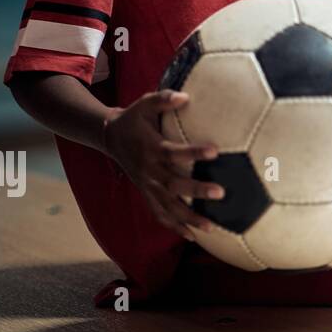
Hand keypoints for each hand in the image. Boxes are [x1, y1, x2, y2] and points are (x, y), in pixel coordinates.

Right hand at [102, 89, 221, 238]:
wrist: (110, 137)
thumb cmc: (134, 118)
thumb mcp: (144, 103)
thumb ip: (164, 99)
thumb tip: (185, 96)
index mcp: (152, 148)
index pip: (174, 152)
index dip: (193, 153)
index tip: (215, 152)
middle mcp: (149, 171)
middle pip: (174, 184)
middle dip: (197, 190)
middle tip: (221, 192)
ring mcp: (147, 185)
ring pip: (168, 206)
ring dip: (188, 217)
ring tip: (211, 227)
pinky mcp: (146, 194)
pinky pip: (159, 214)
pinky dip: (174, 226)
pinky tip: (192, 236)